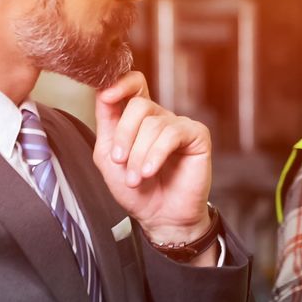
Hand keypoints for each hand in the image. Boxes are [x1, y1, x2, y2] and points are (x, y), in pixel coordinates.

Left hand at [94, 72, 212, 248]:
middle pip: (139, 104)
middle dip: (125, 136)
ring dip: (139, 155)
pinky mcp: (197, 136)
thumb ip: (106, 122)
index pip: (133, 84)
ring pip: (153, 124)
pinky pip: (173, 135)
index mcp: (138, 118)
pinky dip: (156, 154)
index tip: (106, 97)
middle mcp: (160, 117)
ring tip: (136, 178)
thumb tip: (103, 91)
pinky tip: (150, 171)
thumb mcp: (108, 155)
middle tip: (120, 163)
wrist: (160, 217)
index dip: (120, 83)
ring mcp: (180, 125)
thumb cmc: (136, 190)